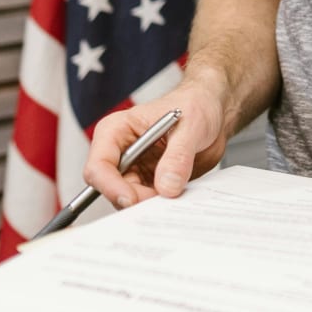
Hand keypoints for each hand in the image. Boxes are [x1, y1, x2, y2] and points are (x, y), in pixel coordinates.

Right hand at [81, 73, 229, 206]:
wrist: (213, 112)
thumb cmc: (195, 105)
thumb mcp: (190, 125)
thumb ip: (178, 156)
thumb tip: (166, 186)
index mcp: (116, 131)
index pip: (99, 166)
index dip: (110, 186)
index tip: (132, 199)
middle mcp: (121, 153)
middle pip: (113, 189)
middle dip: (136, 200)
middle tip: (162, 203)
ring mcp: (135, 170)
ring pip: (130, 199)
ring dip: (151, 204)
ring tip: (175, 196)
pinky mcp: (151, 183)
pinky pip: (150, 202)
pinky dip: (162, 205)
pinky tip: (179, 198)